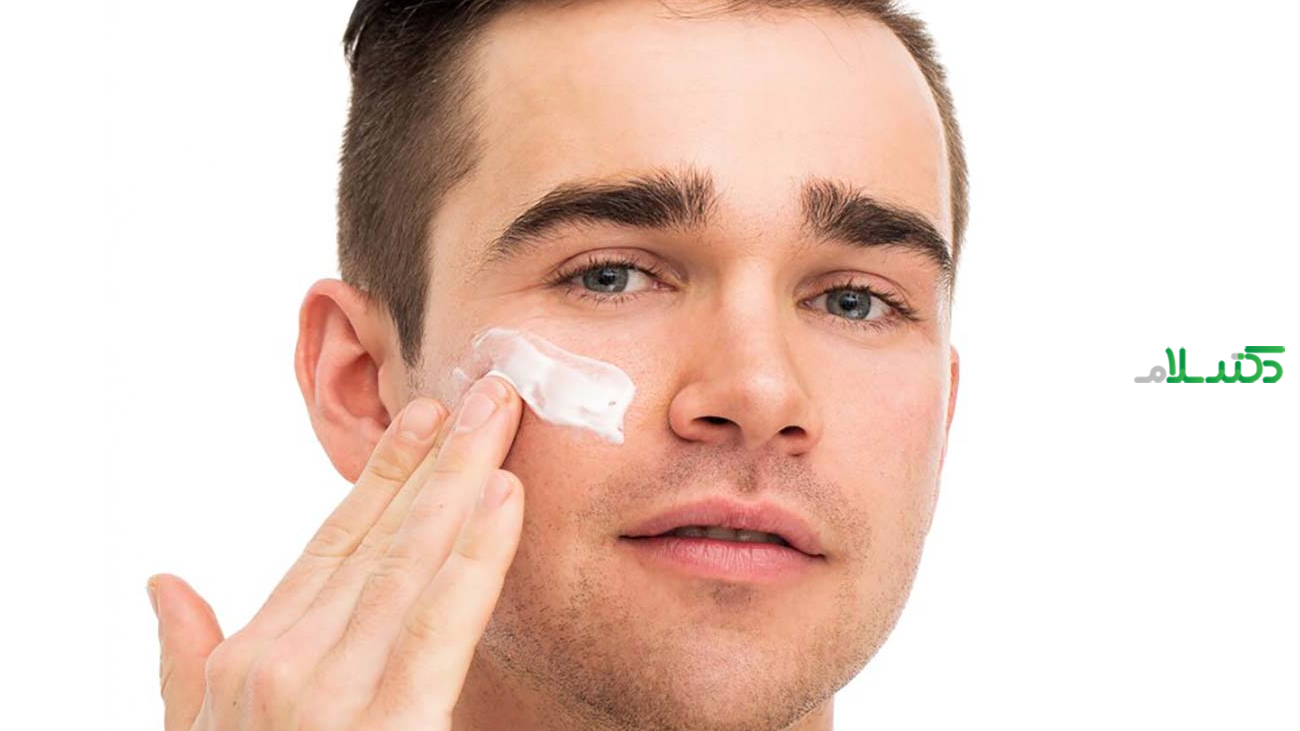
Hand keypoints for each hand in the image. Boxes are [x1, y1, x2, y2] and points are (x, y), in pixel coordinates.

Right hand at [147, 376, 523, 729]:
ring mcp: (332, 693)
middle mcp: (288, 662)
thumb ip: (186, 658)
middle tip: (485, 393)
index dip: (383, 477)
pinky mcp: (391, 726)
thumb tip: (163, 582)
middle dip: (438, 459)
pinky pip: (440, 626)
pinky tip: (505, 494)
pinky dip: (475, 555)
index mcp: (254, 656)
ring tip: (497, 413)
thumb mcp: (200, 729)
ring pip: (410, 562)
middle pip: (381, 540)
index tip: (425, 420)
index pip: (332, 546)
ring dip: (460, 476)